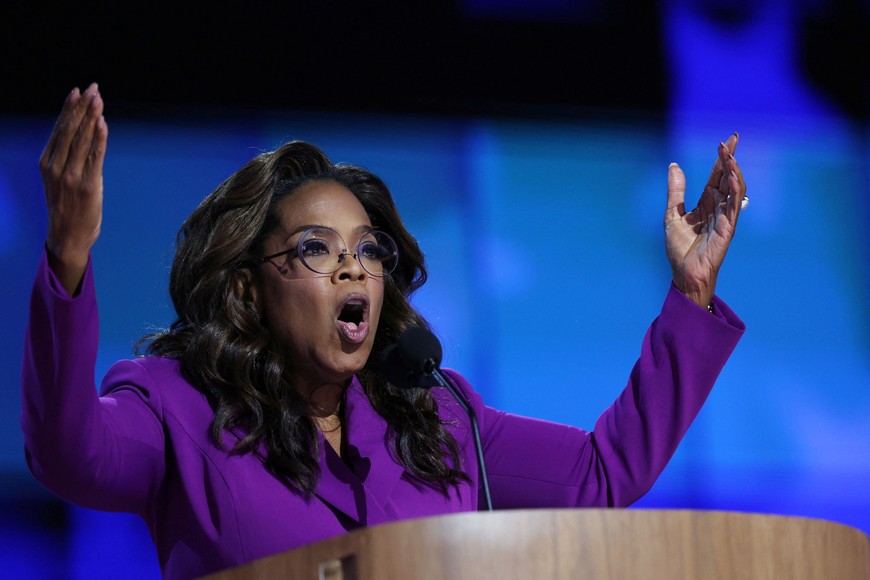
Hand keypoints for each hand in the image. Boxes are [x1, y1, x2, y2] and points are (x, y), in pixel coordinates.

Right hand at [40, 83, 107, 294]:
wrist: (67, 238)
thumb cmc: (67, 209)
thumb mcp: (60, 180)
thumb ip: (68, 160)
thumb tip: (82, 137)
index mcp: (47, 163)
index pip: (60, 129)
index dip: (69, 109)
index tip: (78, 91)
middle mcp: (56, 167)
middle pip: (70, 130)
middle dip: (82, 107)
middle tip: (93, 88)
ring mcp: (70, 176)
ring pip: (82, 140)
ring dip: (91, 117)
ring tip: (98, 99)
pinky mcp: (87, 185)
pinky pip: (94, 157)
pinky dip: (99, 139)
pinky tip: (102, 123)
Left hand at [665, 133, 746, 308]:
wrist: (684, 273)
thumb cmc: (680, 249)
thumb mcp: (672, 214)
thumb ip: (675, 191)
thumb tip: (674, 165)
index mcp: (706, 204)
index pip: (717, 176)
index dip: (721, 159)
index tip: (726, 141)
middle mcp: (718, 207)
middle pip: (728, 177)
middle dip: (731, 157)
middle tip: (733, 138)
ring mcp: (725, 216)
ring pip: (735, 187)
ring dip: (733, 169)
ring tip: (729, 153)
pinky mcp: (728, 226)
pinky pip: (735, 203)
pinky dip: (735, 187)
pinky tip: (732, 173)